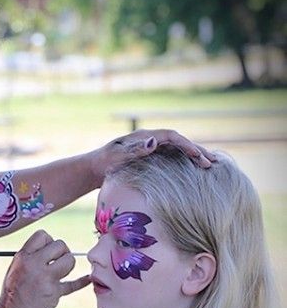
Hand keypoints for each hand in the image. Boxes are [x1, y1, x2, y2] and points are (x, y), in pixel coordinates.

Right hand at [0, 230, 89, 307]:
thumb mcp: (15, 269)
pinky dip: (82, 281)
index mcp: (22, 256)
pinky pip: (73, 284)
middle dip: (62, 252)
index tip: (48, 252)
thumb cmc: (12, 294)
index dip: (49, 241)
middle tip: (58, 262)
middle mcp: (33, 264)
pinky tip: (88, 279)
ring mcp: (45, 278)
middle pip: (60, 245)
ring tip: (62, 273)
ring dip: (68, 265)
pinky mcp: (54, 293)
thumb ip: (30, 257)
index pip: (43, 235)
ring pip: (69, 260)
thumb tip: (49, 248)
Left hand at [90, 129, 214, 179]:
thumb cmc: (103, 163)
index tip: (199, 156)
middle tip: (213, 163)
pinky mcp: (150, 159)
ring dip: (193, 157)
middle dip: (196, 151)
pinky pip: (171, 159)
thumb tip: (154, 142)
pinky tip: (193, 172)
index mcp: (144, 136)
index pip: (172, 137)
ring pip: (177, 151)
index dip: (187, 145)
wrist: (93, 169)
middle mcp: (150, 140)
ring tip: (210, 166)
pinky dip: (184, 163)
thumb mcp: (117, 157)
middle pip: (178, 143)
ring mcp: (150, 149)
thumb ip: (134, 150)